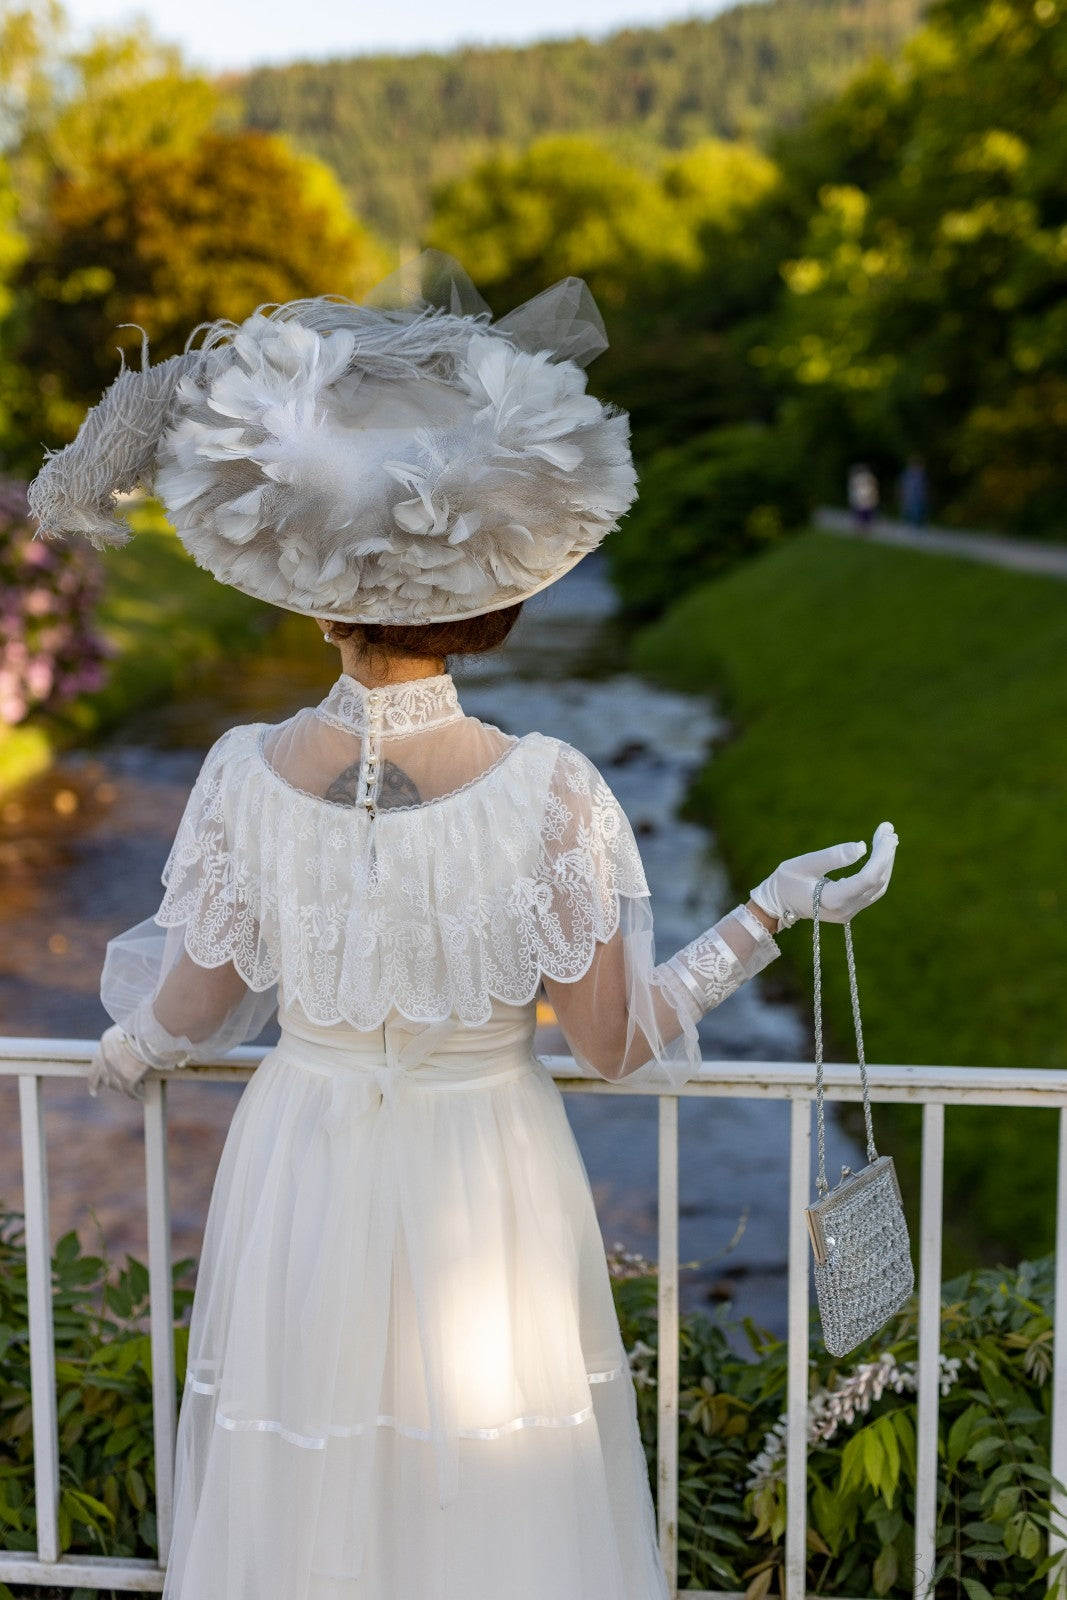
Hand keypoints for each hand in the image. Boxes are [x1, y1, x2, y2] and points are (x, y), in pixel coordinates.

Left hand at [88, 1025, 151, 1100]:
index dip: (94, 1080)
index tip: (93, 1091)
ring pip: (117, 1085)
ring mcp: (116, 1069)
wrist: (154, 1030)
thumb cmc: (148, 1025)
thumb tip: (132, 1050)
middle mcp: (107, 1058)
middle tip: (120, 1087)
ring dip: (125, 1088)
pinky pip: (131, 1091)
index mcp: (106, 1043)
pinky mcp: (128, 1078)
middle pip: (106, 1078)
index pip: (96, 1065)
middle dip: (113, 1083)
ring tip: (136, 1088)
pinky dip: (137, 1094)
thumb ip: (125, 1041)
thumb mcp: (129, 1029)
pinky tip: (141, 1095)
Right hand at [750, 821, 897, 929]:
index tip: (885, 832)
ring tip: (888, 836)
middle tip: (888, 828)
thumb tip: (863, 847)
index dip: (881, 855)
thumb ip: (832, 856)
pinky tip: (881, 853)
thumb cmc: (787, 881)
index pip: (868, 878)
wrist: (778, 905)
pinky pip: (872, 889)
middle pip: (877, 881)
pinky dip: (879, 869)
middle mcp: (846, 910)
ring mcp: (850, 912)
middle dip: (886, 853)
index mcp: (833, 899)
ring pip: (879, 886)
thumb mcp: (804, 863)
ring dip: (886, 861)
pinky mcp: (851, 909)